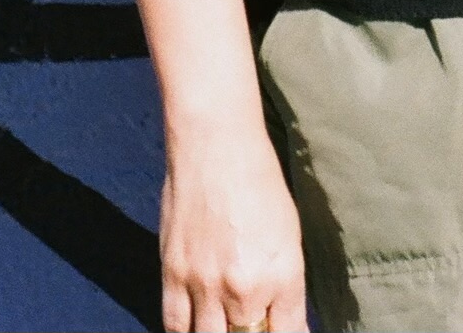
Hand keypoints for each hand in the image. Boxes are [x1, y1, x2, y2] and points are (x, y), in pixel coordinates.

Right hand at [158, 135, 307, 332]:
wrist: (215, 147)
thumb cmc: (260, 182)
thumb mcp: (289, 234)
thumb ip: (286, 284)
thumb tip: (285, 319)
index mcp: (282, 275)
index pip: (287, 332)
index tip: (281, 330)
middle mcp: (244, 287)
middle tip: (252, 322)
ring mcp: (204, 284)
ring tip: (226, 324)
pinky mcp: (173, 275)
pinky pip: (175, 325)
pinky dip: (186, 331)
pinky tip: (196, 327)